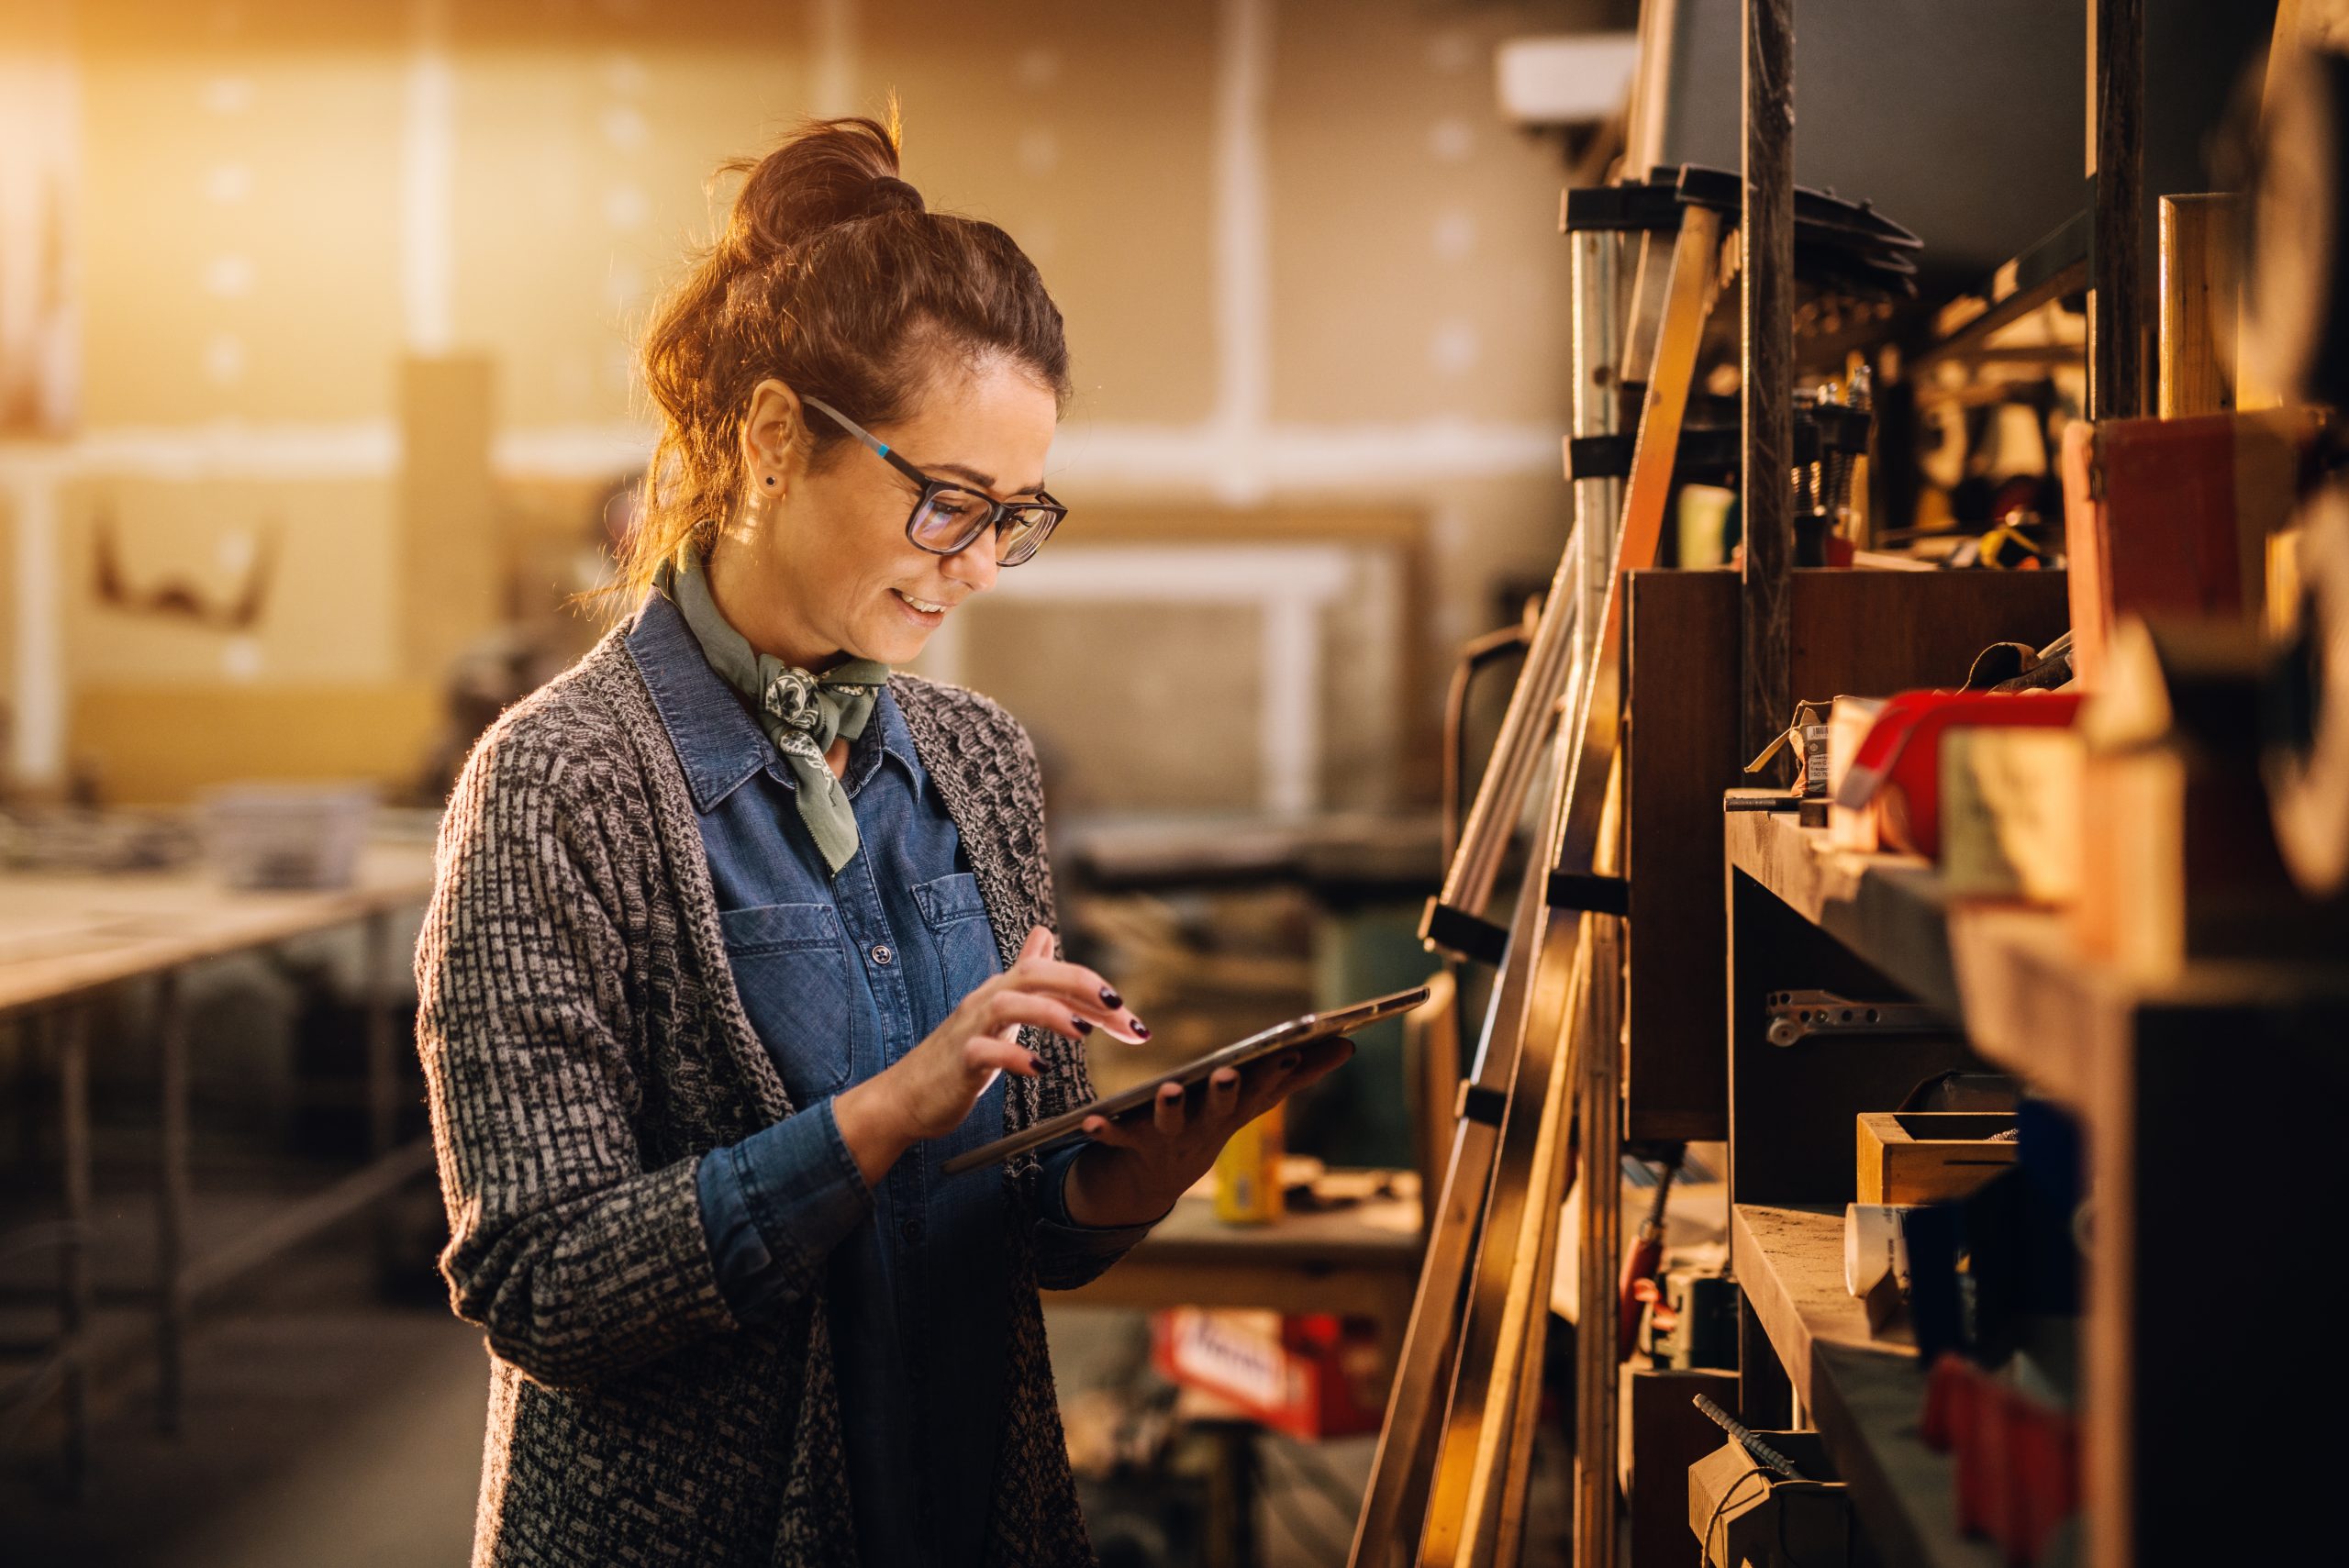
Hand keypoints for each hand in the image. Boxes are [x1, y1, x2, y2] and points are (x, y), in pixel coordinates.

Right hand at [832, 926, 1144, 1185]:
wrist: (907, 1096)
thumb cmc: (957, 1057)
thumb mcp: (997, 1011)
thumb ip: (1024, 976)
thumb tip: (1045, 935)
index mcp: (1003, 991)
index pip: (1055, 974)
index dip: (1094, 988)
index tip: (1131, 1017)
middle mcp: (986, 1001)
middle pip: (1034, 974)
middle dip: (1081, 986)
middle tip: (1120, 1007)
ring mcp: (969, 1029)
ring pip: (1009, 1004)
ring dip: (1050, 1013)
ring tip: (1083, 1032)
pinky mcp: (958, 1061)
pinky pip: (984, 1052)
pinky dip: (1013, 1058)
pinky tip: (1039, 1070)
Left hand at [1060, 1036, 1354, 1228]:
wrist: (1149, 1183)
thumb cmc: (1209, 1124)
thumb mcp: (1254, 1100)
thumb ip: (1298, 1073)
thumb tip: (1349, 1045)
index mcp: (1235, 1110)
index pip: (1262, 1090)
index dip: (1276, 1073)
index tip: (1289, 1052)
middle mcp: (1206, 1128)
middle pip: (1220, 1109)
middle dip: (1227, 1093)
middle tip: (1230, 1074)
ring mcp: (1169, 1140)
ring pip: (1171, 1124)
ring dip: (1171, 1108)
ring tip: (1169, 1091)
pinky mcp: (1131, 1144)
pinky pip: (1116, 1137)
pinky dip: (1104, 1131)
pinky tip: (1090, 1121)